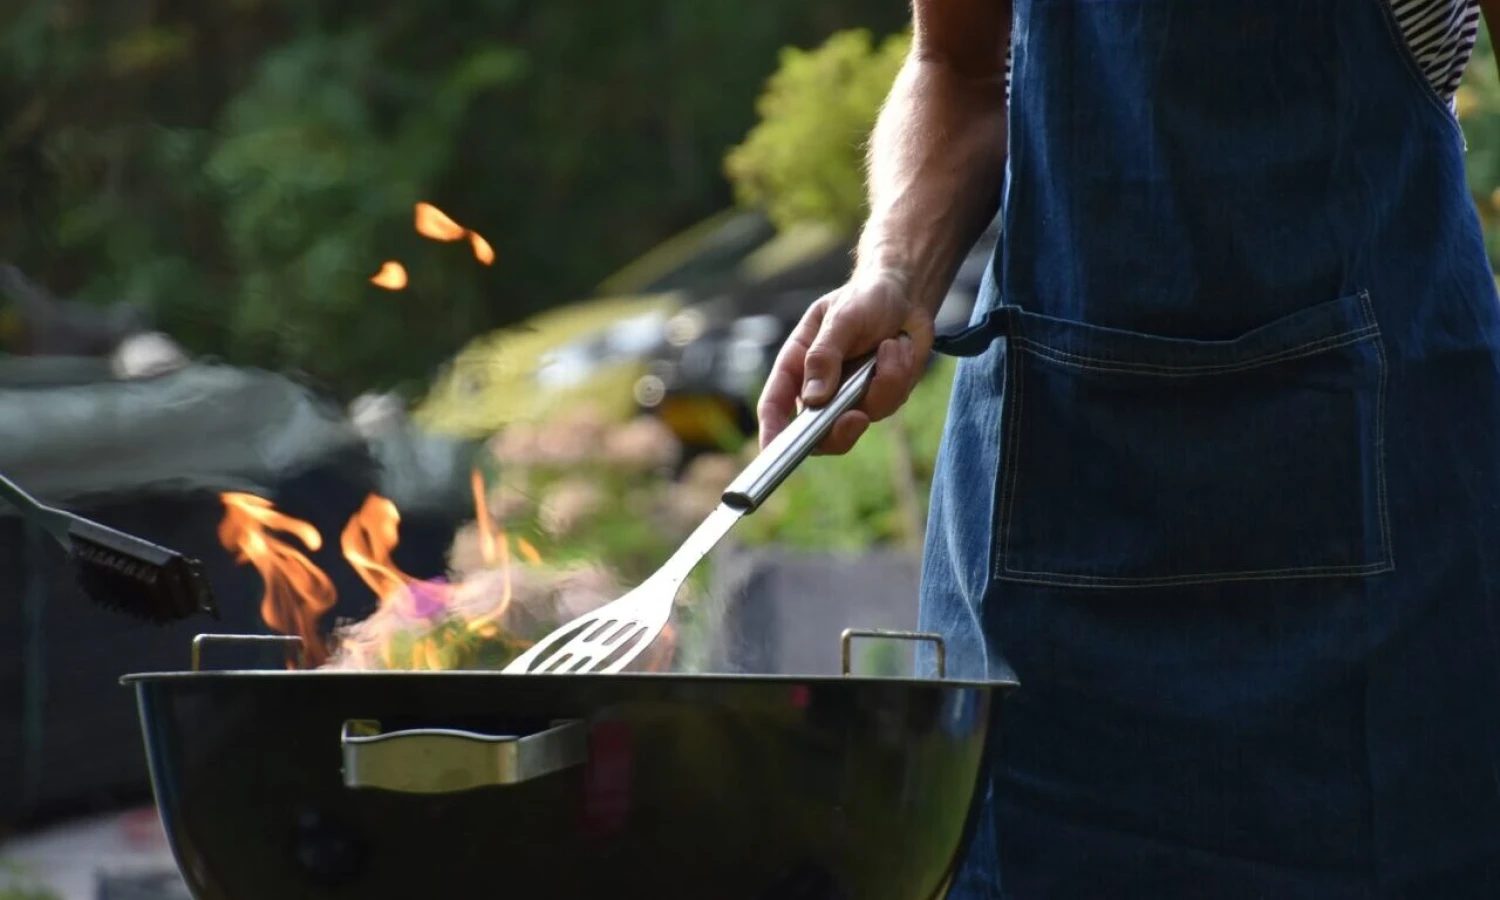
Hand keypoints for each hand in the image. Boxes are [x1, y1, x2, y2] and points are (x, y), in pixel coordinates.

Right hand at [757, 269, 933, 453]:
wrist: (906, 295)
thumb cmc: (864, 298)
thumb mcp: (841, 318)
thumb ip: (825, 356)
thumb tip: (814, 398)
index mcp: (797, 365)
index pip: (775, 405)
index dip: (771, 432)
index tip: (773, 452)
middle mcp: (819, 387)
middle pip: (817, 433)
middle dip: (838, 431)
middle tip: (856, 418)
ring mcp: (850, 397)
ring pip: (861, 418)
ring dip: (883, 382)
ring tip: (891, 345)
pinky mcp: (880, 398)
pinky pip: (889, 403)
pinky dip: (899, 375)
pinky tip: (900, 348)